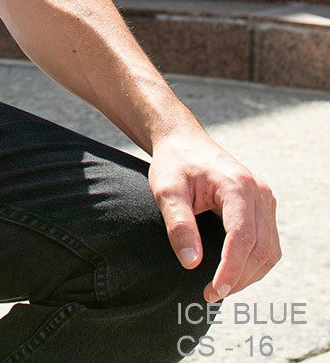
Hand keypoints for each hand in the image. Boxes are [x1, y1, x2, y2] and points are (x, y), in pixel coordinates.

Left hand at [148, 130, 279, 302]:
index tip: (214, 290)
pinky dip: (253, 263)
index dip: (231, 268)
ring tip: (219, 287)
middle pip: (261, 248)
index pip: (242, 236)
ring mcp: (265, 200)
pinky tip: (232, 272)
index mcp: (237, 185)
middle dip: (238, 277)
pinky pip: (268, 244)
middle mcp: (259, 193)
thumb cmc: (173, 164)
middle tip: (210, 294)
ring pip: (269, 250)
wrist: (183, 142)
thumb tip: (191, 263)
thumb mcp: (166, 190)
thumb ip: (178, 224)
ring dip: (248, 275)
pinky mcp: (264, 208)